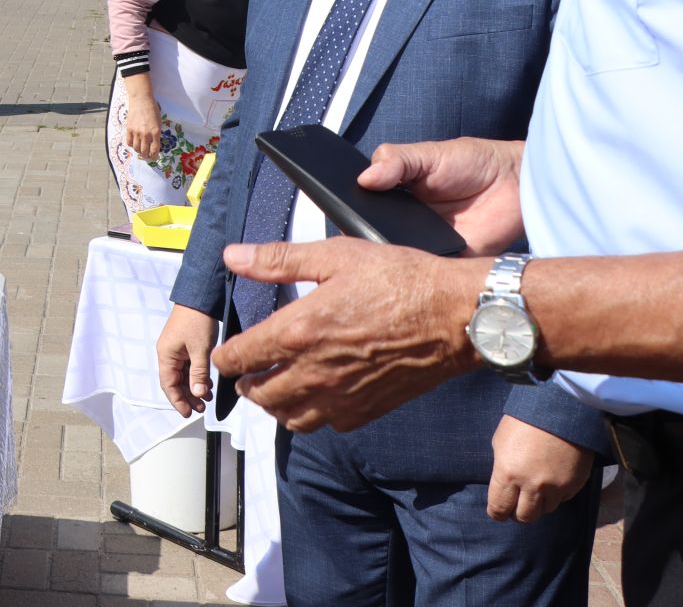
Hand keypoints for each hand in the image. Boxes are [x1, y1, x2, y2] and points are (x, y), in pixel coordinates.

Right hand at [124, 95, 161, 159]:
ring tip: (141, 151)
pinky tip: (134, 144)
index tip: (154, 157)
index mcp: (156, 132)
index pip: (155, 150)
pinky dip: (131, 145)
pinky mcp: (129, 129)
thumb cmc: (152, 109)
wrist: (141, 100)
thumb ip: (156, 133)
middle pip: (144, 151)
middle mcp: (146, 134)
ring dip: (139, 151)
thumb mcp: (159, 122)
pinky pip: (129, 142)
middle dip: (146, 156)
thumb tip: (154, 143)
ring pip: (136, 148)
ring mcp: (136, 132)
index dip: (154, 156)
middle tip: (147, 156)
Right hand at [156, 304, 217, 415]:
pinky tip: (208, 383)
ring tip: (207, 398)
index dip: (178, 401)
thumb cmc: (197, 321)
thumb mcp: (200, 349)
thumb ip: (198, 373)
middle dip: (187, 397)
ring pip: (182, 375)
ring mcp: (176, 350)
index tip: (188, 414)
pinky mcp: (184, 345)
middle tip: (202, 409)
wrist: (199, 296)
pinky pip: (188, 366)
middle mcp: (168, 354)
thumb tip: (197, 394)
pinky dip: (197, 376)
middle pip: (175, 382)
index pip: (168, 385)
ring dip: (193, 387)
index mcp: (166, 355)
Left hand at [210, 240, 484, 431]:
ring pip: (289, 418)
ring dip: (275, 405)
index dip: (225, 357)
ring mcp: (341, 396)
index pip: (239, 358)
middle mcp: (314, 372)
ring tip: (278, 386)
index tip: (227, 353)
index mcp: (298, 332)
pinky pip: (327, 425)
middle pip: (258, 395)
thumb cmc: (400, 279)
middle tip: (249, 371)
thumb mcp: (335, 256)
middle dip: (246, 383)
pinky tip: (318, 396)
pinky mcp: (368, 410)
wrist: (457, 316)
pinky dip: (313, 416)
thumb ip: (277, 259)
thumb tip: (232, 257)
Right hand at [357, 137, 524, 255]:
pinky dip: (421, 269)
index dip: (352, 209)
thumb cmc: (472, 162)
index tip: (343, 209)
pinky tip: (415, 262)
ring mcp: (425, 242)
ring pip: (398, 255)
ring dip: (394, 253)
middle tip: (367, 230)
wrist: (517, 183)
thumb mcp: (428, 153)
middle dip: (368, 236)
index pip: (364, 207)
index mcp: (394, 195)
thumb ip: (395, 161)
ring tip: (390, 246)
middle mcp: (404, 222)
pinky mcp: (448, 260)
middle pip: (375, 235)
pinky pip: (428, 269)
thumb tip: (364, 179)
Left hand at [487, 415, 592, 522]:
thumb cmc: (524, 421)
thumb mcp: (501, 443)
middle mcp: (531, 485)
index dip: (497, 513)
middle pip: (524, 517)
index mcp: (507, 473)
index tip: (498, 511)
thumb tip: (503, 486)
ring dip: (539, 504)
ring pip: (545, 510)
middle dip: (518, 513)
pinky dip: (556, 495)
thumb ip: (502, 469)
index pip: (499, 508)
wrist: (560, 409)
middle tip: (517, 504)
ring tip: (536, 491)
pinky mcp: (574, 485)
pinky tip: (552, 480)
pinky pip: (563, 499)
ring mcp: (555, 487)